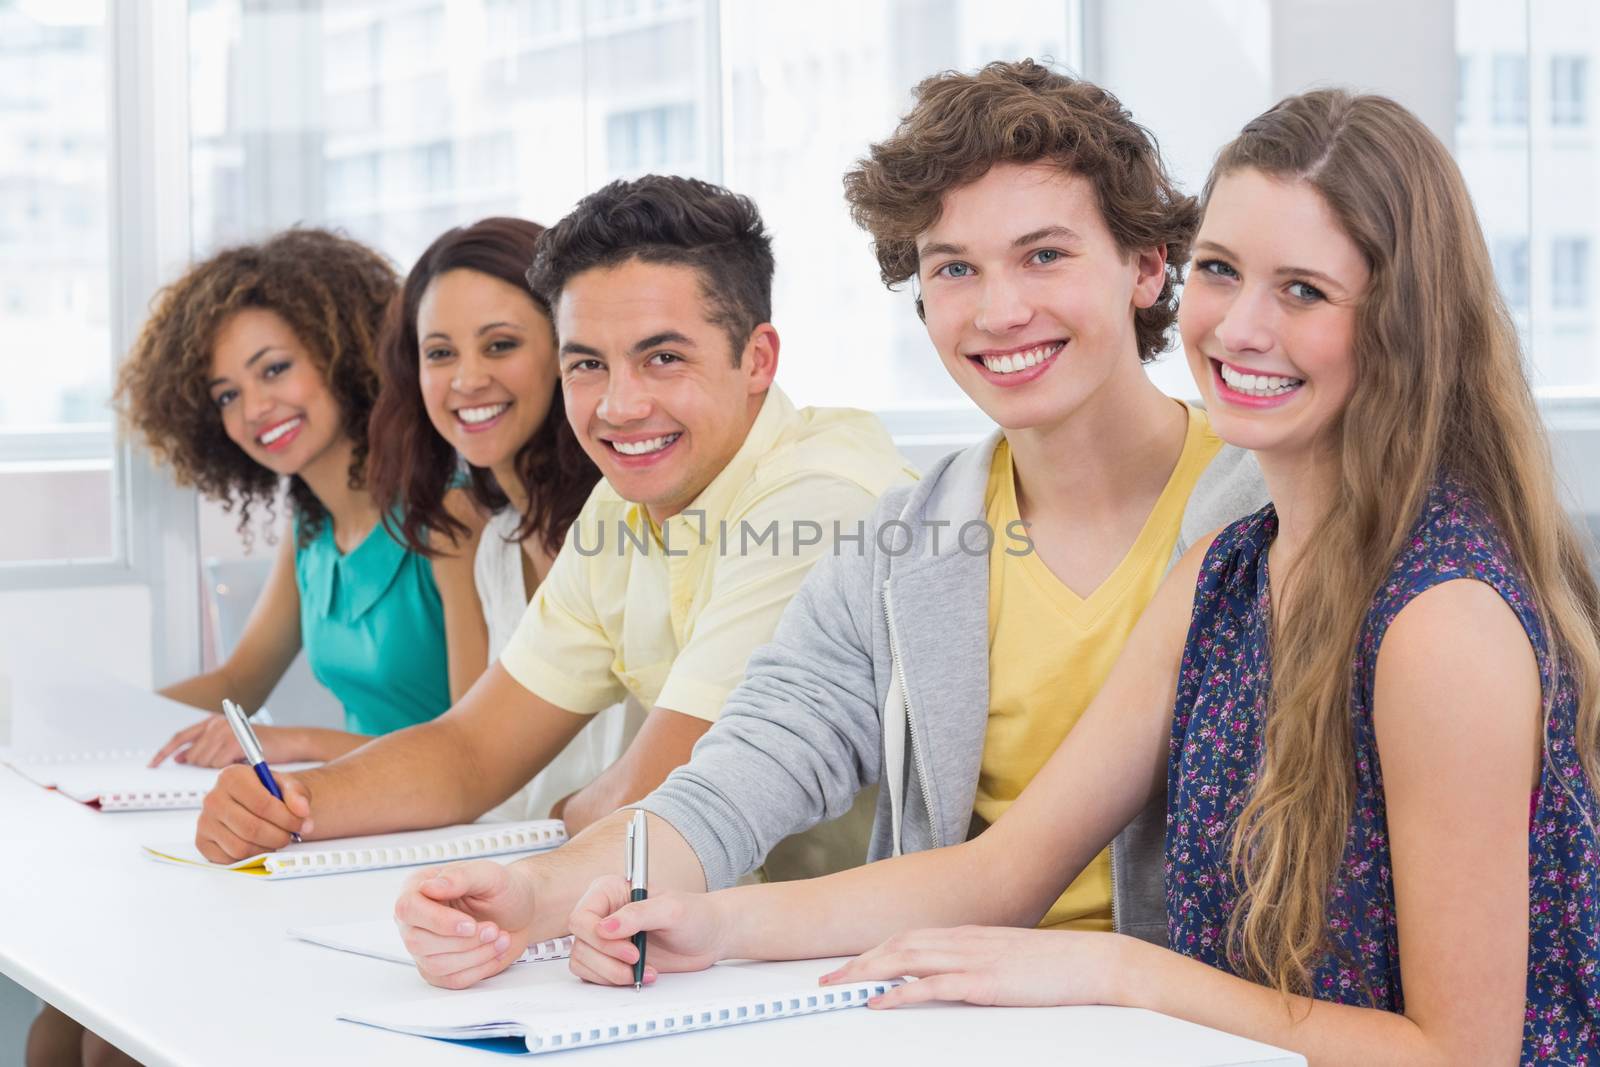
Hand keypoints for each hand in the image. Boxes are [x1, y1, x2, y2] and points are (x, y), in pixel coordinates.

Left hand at [151, 717, 304, 767]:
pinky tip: (242, 764)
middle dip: (204, 767)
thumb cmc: (264, 745)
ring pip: (204, 762)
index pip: (180, 737)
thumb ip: (205, 748)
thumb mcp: (230, 744)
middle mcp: (216, 724)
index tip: (152, 764)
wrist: (291, 741)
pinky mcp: (234, 742)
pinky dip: (229, 769)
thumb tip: (180, 758)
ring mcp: (225, 731)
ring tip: (237, 764)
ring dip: (219, 769)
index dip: (164, 752)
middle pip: (193, 755)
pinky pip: (219, 764)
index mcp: (212, 722)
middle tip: (224, 768)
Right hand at [193, 764, 311, 861]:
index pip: (262, 804)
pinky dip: (250, 857)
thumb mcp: (286, 785)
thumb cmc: (268, 792)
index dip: (287, 818)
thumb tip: (301, 811)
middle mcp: (213, 798)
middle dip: (279, 836)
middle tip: (291, 835)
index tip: (301, 823)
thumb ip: (297, 794)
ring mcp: (205, 821)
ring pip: (241, 847)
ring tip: (276, 839)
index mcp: (232, 776)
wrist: (253, 801)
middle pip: (251, 828)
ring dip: (266, 848)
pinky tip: (258, 845)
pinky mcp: (202, 842)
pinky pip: (229, 859)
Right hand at [395, 860, 537, 988]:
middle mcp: (416, 919)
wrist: (520, 911)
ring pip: (436, 965)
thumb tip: (429, 886)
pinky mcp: (438, 970)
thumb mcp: (489, 874)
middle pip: (418, 942)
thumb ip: (460, 877)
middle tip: (493, 929)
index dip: (438, 921)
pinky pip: (451, 980)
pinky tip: (494, 952)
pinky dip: (479, 969)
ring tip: (499, 938)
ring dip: (475, 955)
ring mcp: (424, 947)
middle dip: (463, 941)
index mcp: (419, 888)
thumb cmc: (503, 890)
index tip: (470, 924)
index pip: (408, 908)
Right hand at [566, 876, 727, 986]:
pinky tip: (640, 975)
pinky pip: (593, 975)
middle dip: (608, 959)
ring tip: (642, 971)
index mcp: (610, 891)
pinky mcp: (611, 959)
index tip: (629, 949)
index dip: (598, 937)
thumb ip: (638, 914)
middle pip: (580, 943)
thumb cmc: (695, 914)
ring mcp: (605, 938)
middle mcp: (603, 914)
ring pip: (583, 962)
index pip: (581, 917)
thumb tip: (605, 928)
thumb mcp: (671, 909)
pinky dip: (613, 981)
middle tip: (638, 960)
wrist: (711, 936)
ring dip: (611, 974)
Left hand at [818, 926, 1127, 1009]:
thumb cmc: (1059, 966)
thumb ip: (982, 962)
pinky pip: (931, 986)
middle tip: (827, 978)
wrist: (1095, 963)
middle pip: (898, 945)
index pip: (910, 937)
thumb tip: (958, 976)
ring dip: (867, 973)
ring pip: (906, 960)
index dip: (875, 949)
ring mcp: (974, 959)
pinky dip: (898, 993)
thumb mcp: (1011, 959)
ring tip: (839, 987)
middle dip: (859, 961)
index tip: (850, 964)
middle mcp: (965, 940)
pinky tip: (879, 1002)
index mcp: (970, 935)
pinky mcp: (985, 982)